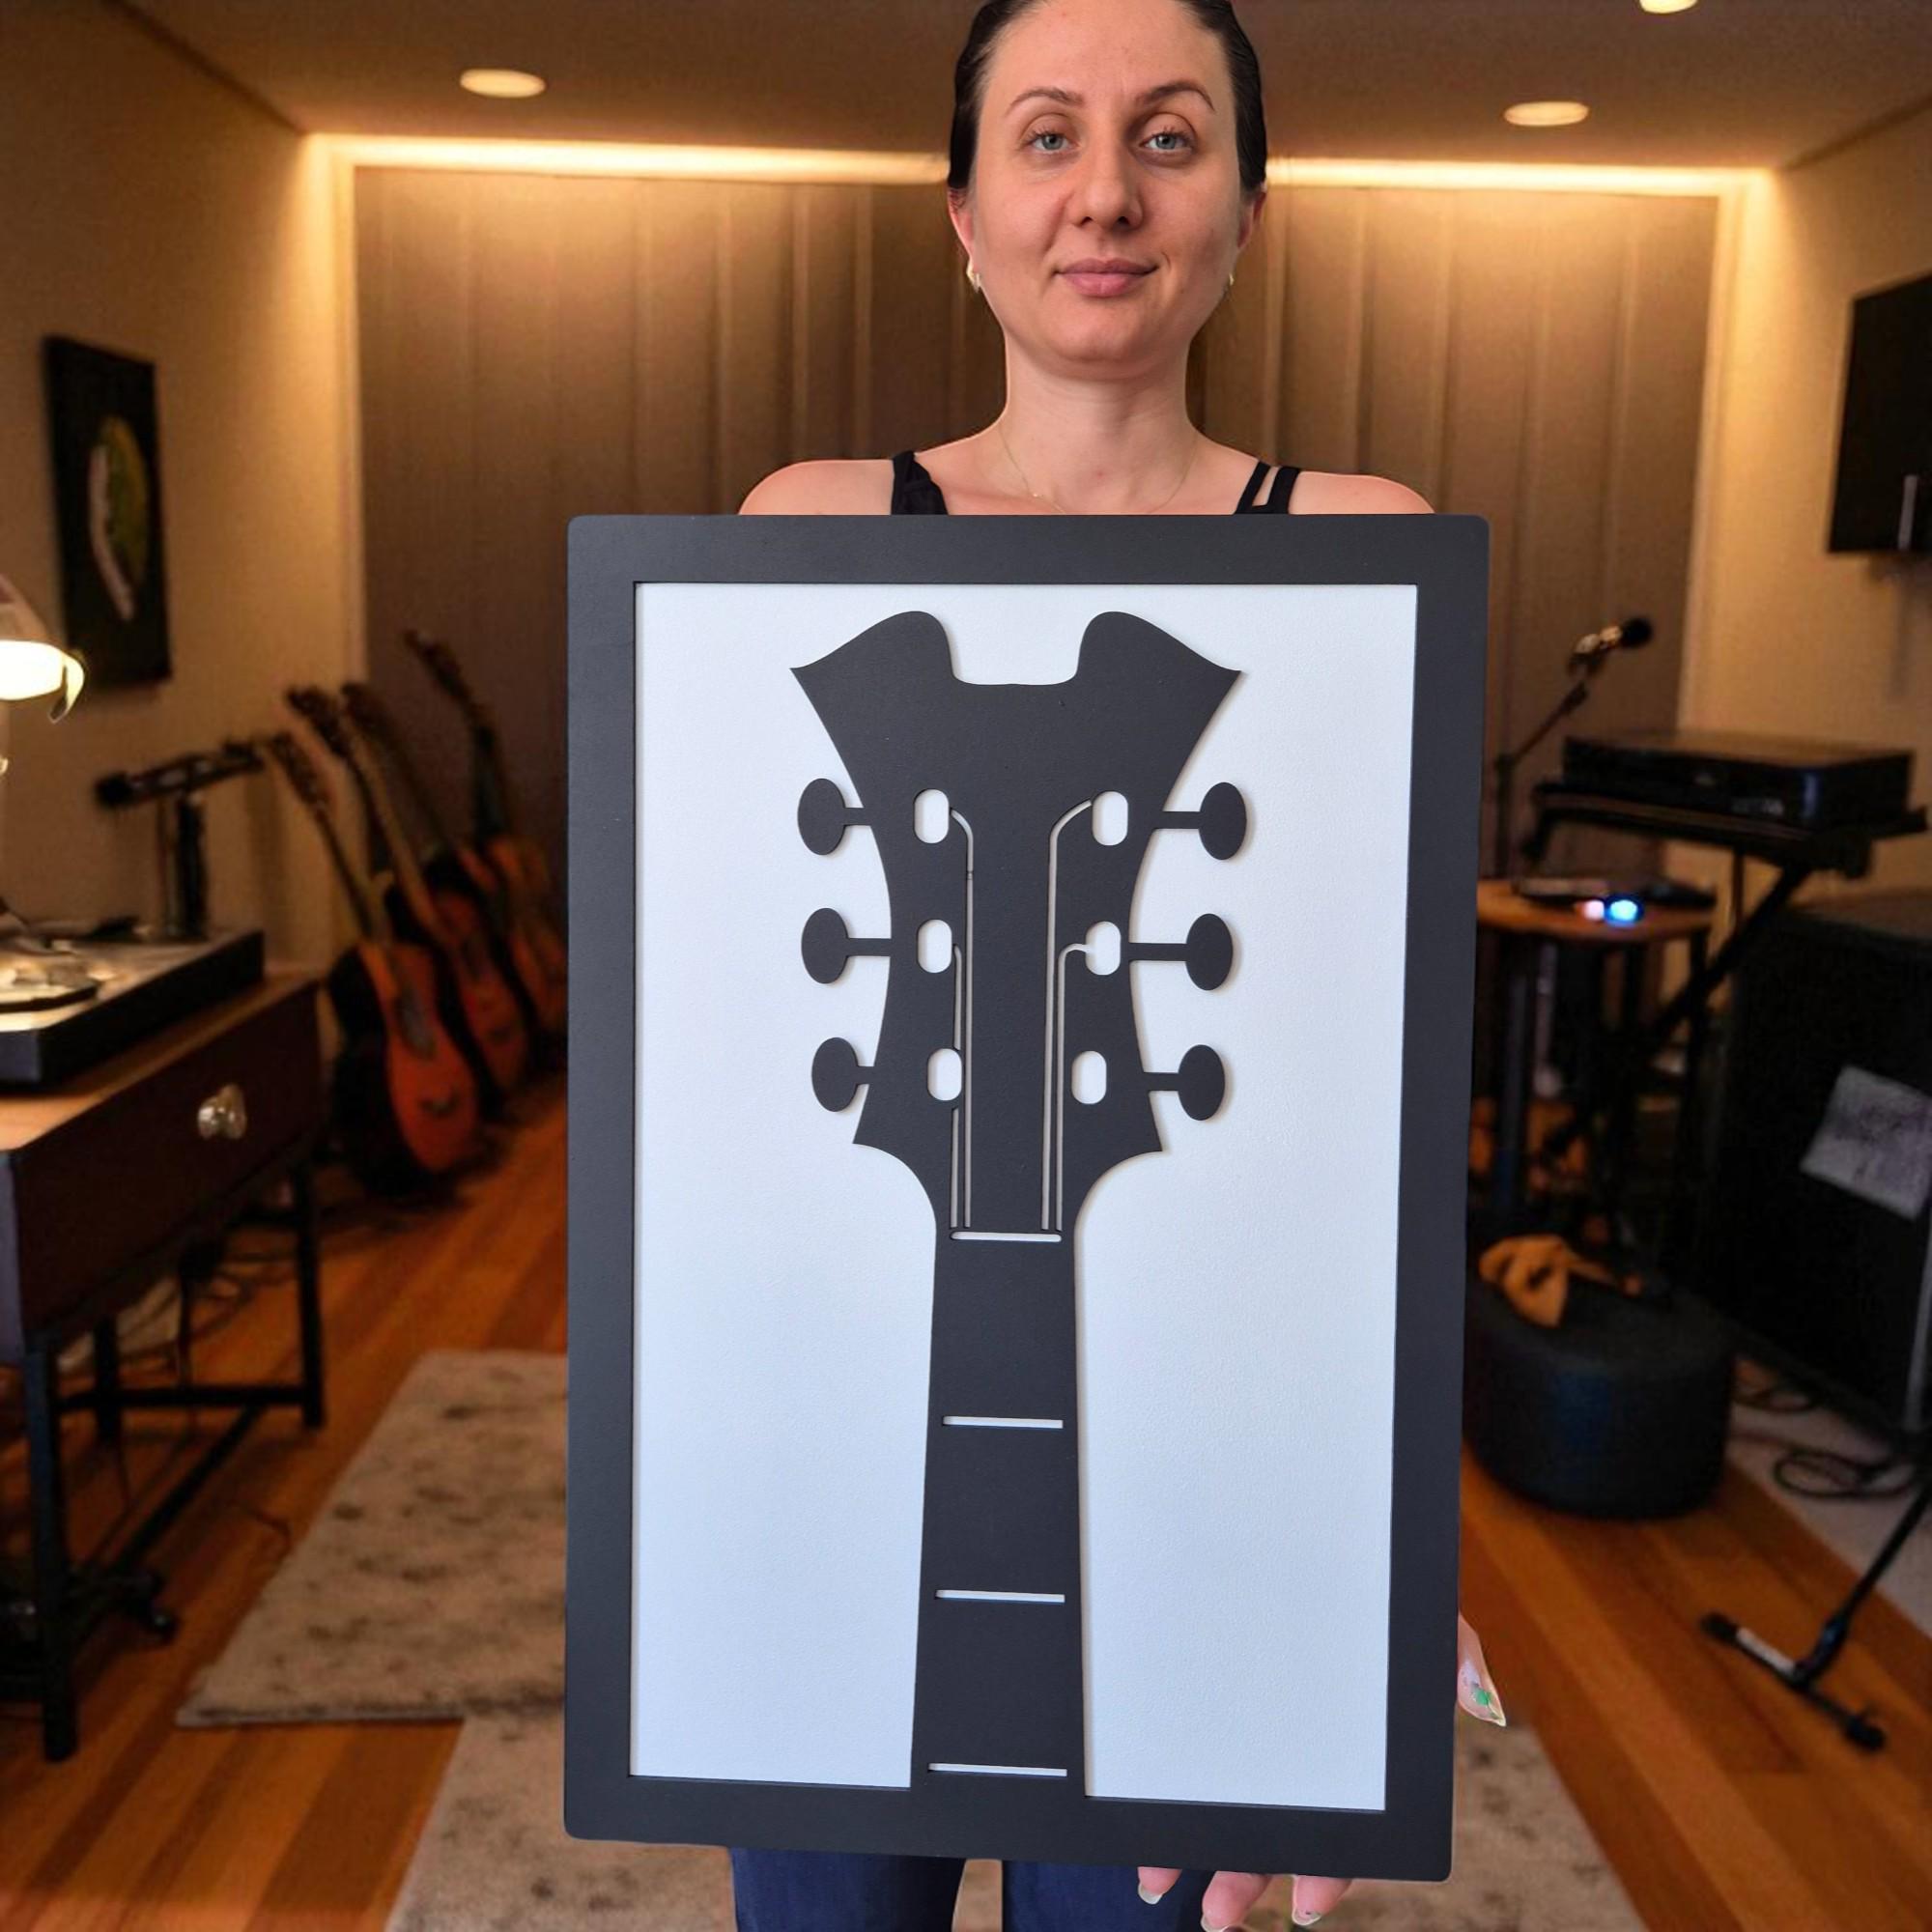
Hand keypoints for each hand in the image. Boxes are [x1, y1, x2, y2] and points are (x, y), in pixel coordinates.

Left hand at [1136, 1612, 1504, 1926]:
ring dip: (1200, 1853)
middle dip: (1248, 1879)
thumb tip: (1479, 1700)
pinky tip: (1145, 1829)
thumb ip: (1452, 1648)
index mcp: (1359, 1750)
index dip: (1332, 1872)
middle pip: (1282, 1831)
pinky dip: (1170, 1798)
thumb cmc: (1375, 1578)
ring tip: (1160, 1887)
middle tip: (1217, 1916)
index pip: (1352, 1826)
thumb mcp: (1417, 1606)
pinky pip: (1193, 1761)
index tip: (1307, 1905)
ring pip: (1233, 1808)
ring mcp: (1261, 1732)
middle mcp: (1308, 1752)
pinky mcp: (1216, 1705)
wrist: (1314, 1516)